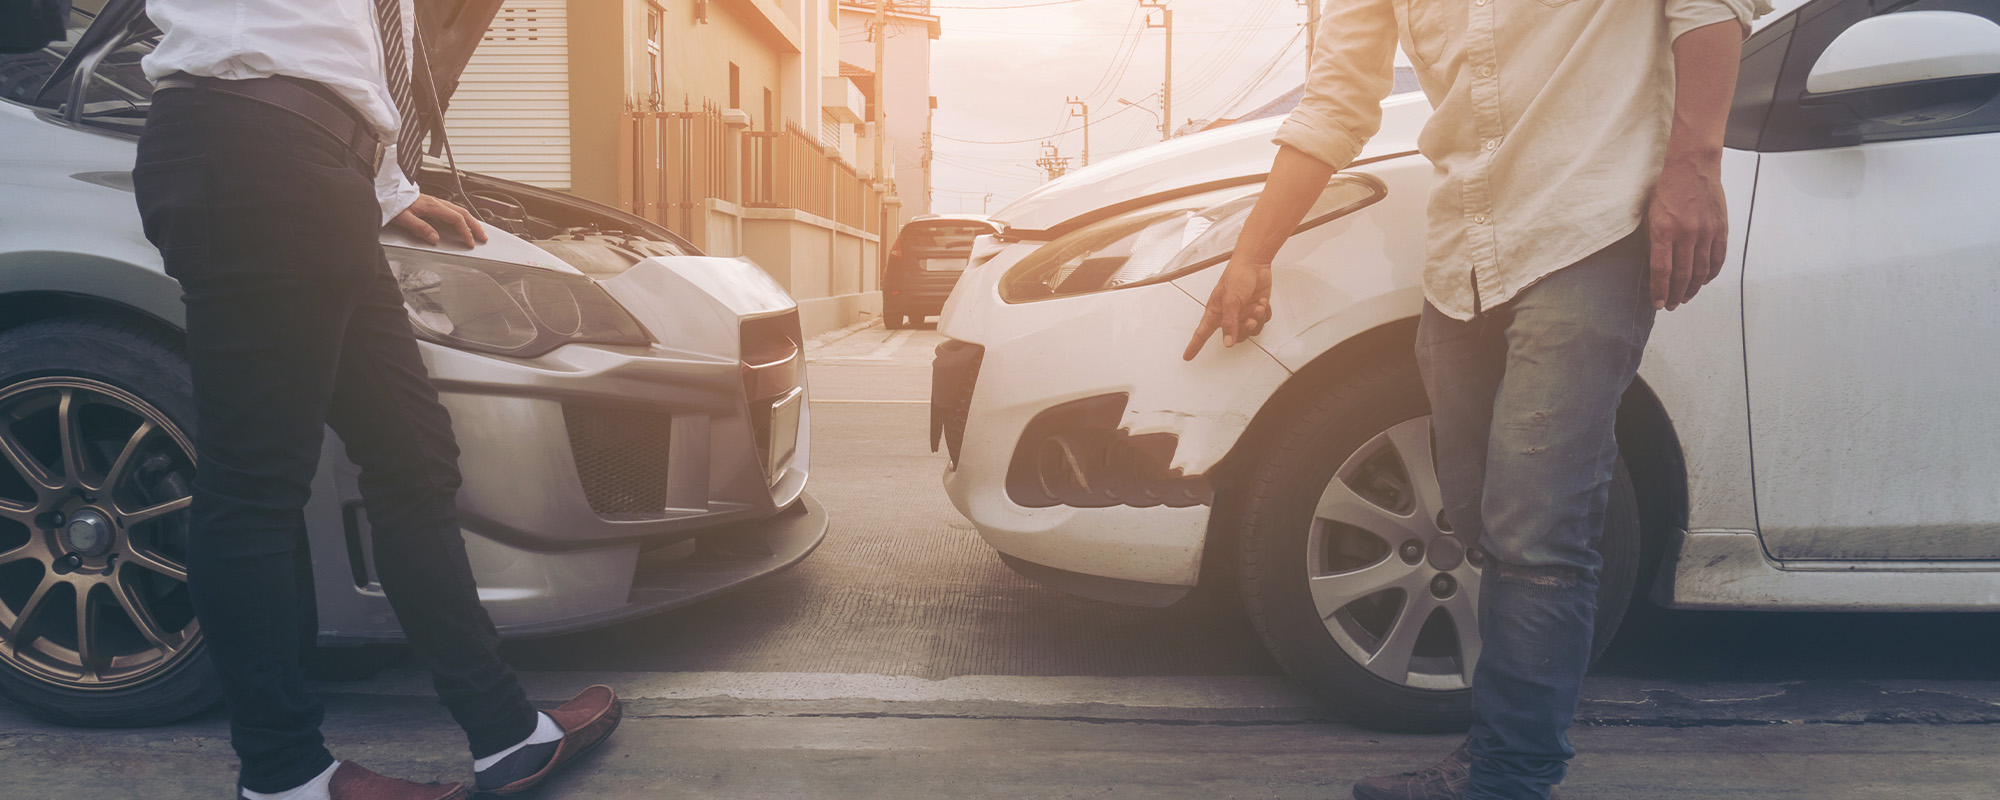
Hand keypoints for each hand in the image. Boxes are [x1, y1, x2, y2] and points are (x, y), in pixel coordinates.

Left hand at [388, 194, 487, 248]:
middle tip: (483, 237)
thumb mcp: (404, 218)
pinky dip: (463, 217)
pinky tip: (463, 221)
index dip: (465, 231)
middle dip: (475, 226)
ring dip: (471, 221)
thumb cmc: (393, 203)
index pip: (455, 219)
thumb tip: (435, 238)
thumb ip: (420, 228)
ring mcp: (435, 201)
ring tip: (478, 230)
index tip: (469, 242)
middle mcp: (436, 202)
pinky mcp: (432, 203)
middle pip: (462, 213)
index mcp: (432, 205)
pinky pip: (453, 209)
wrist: (385, 191)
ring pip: (459, 210)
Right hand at [1183, 255, 1272, 360]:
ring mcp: (1242, 313)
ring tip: (1257, 306)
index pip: (1201, 333)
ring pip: (1250, 331)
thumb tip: (1227, 343)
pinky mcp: (1255, 310)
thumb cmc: (1237, 275)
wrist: (1255, 263)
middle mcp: (1228, 315)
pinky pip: (1261, 322)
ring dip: (1256, 319)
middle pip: (1234, 337)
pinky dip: (1264, 313)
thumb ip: (1229, 323)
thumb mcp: (1231, 300)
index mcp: (1215, 312)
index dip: (1194, 346)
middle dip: (1245, 329)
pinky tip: (1262, 302)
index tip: (1187, 357)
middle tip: (1250, 319)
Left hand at [1646, 157, 1727, 310]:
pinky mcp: (1720, 229)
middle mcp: (1686, 234)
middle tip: (1671, 305)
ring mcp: (1706, 232)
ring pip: (1700, 271)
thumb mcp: (1650, 215)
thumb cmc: (1667, 191)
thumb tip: (1655, 269)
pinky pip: (1717, 259)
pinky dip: (1710, 274)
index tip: (1659, 304)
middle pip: (1682, 275)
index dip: (1660, 290)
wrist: (1693, 168)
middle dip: (1675, 294)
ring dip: (1692, 288)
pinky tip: (1702, 281)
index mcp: (1664, 230)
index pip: (1662, 270)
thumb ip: (1654, 242)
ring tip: (1685, 297)